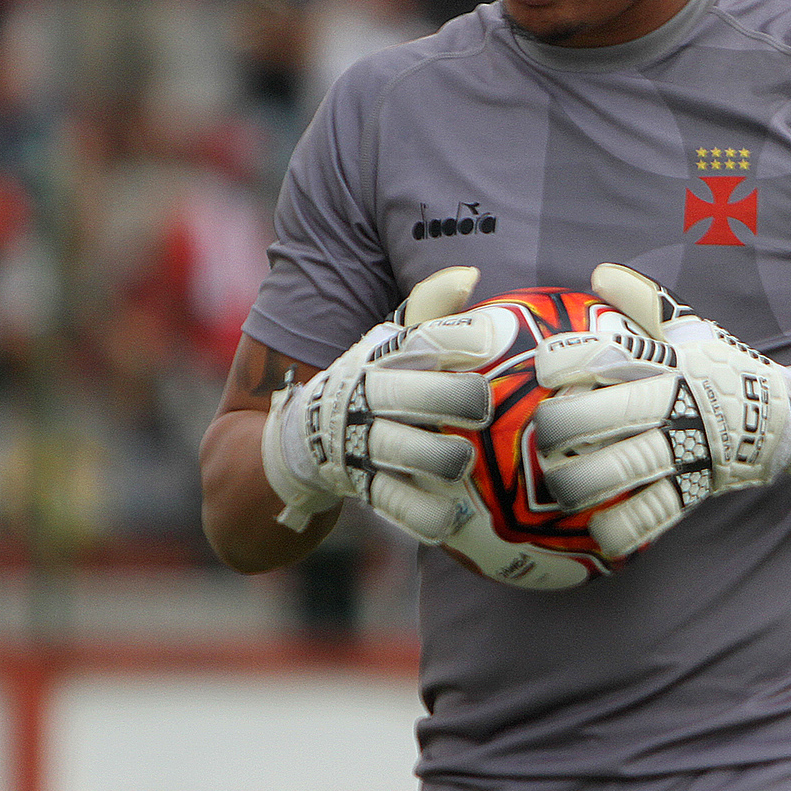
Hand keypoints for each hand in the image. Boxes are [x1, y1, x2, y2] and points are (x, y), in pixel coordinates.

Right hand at [261, 266, 493, 543]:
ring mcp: (363, 443)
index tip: (489, 340)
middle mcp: (369, 396)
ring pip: (400, 450)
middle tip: (483, 404)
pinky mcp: (364, 487)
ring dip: (436, 456)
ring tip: (464, 461)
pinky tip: (452, 516)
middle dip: (448, 398)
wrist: (300, 442)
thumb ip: (429, 311)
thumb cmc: (373, 383)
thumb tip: (469, 274)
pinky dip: (423, 513)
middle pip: (407, 393)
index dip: (455, 338)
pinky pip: (395, 505)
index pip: (420, 339)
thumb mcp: (391, 342)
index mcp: (382, 356)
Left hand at [532, 263, 790, 556]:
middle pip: (612, 413)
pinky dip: (626, 526)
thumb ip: (642, 301)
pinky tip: (598, 532)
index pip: (611, 353)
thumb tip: (598, 273)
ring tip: (558, 484)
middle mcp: (674, 402)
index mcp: (667, 361)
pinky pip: (657, 512)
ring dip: (584, 480)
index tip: (543, 370)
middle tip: (542, 434)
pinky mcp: (696, 486)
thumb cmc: (718, 369)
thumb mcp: (687, 328)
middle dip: (565, 425)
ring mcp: (686, 446)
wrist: (780, 417)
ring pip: (628, 465)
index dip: (569, 361)